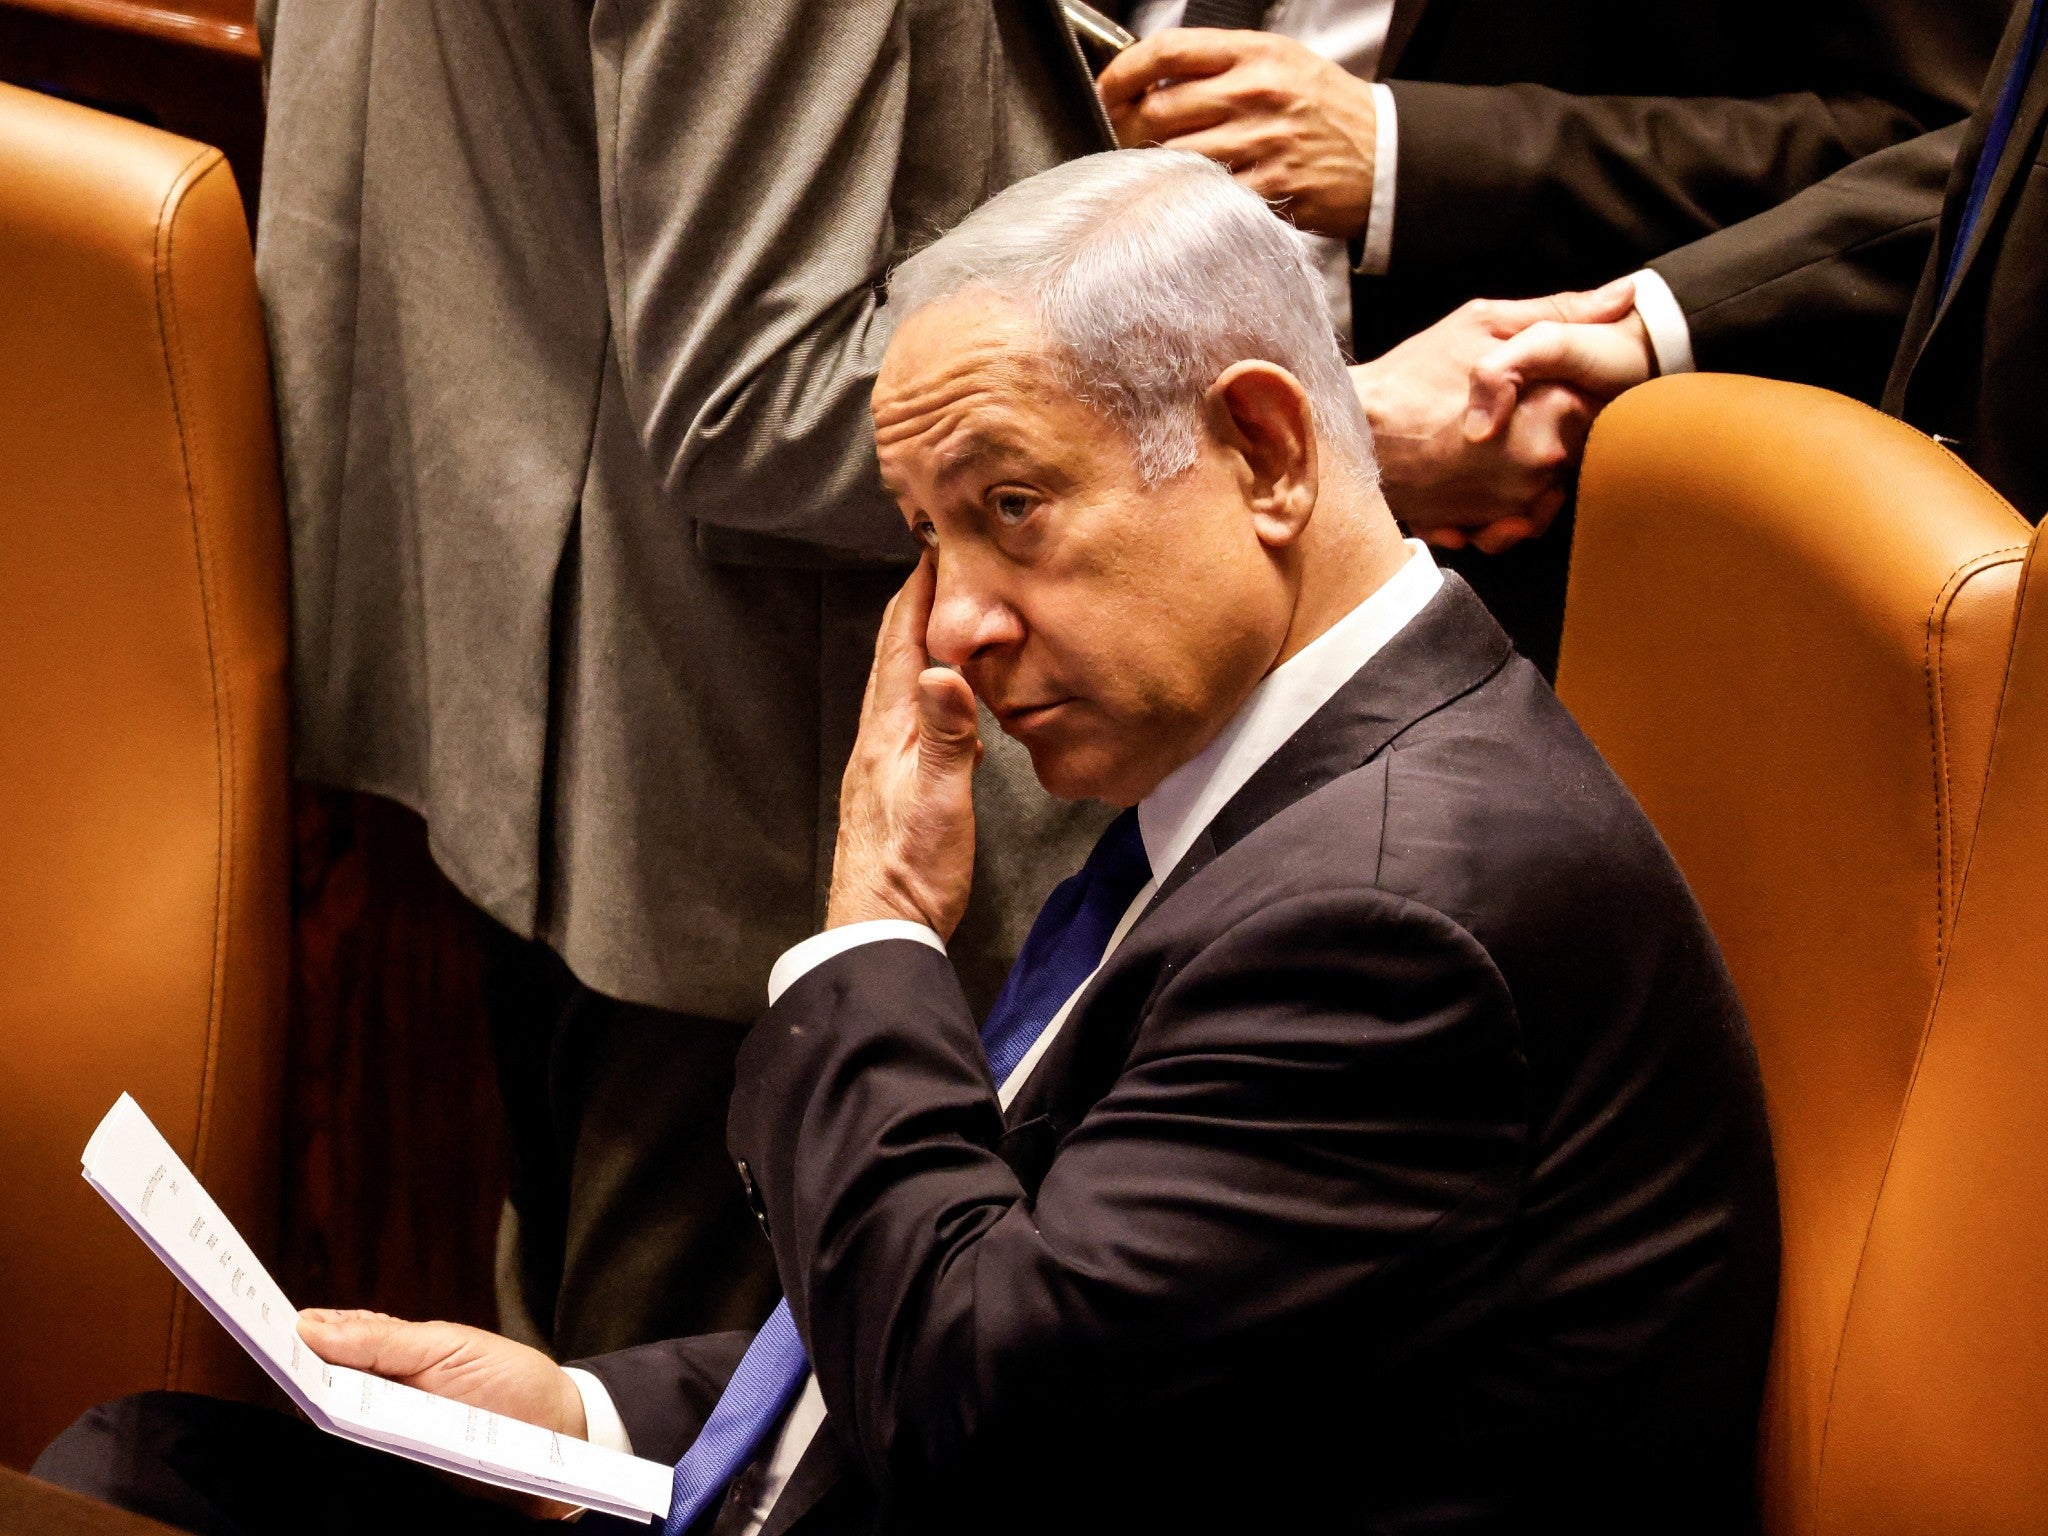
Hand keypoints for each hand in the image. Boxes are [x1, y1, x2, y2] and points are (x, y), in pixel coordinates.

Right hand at [297, 1308, 585, 1519]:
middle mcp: (374, 1412)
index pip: (320, 1359)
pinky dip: (362, 1464)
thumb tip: (308, 1324)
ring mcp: (388, 1451)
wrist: (563, 1431)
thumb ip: (382, 1340)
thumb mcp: (449, 1346)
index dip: (291, 1348)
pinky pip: (367, 1484)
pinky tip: (359, 1448)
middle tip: (293, 1376)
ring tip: (321, 1406)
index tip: (269, 1330)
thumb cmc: (507, 1380)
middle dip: (304, 1392)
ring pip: (338, 1445)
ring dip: (332, 1428)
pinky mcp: (405, 1487)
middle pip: (319, 1408)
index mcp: (380, 1367)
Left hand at [826, 555, 981, 937]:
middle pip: (894, 658)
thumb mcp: (939, 803)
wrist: (880, 932)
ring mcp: (881, 765)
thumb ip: (947, 738)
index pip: (901, 647)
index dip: (917, 596)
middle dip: (915, 607)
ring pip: (900, 687)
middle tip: (938, 566)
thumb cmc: (911, 874)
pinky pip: (910, 719)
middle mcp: (878, 741)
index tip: (933, 550)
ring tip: (944, 618)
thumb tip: (943, 670)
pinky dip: (926, 689)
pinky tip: (943, 700)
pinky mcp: (892, 788)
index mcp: (887, 735)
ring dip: (919, 645)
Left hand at [1098, 29, 1376, 239]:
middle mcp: (1254, 92)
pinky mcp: (1269, 186)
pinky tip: (1187, 197)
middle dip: (1127, 130)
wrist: (1384, 155)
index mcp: (1253, 54)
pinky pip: (1206, 193)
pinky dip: (1187, 196)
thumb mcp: (1281, 63)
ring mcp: (1261, 141)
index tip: (1107, 90)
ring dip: (1153, 169)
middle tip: (1124, 142)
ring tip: (1155, 172)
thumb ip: (1221, 65)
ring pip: (1174, 156)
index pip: (1168, 51)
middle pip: (1158, 110)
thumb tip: (1154, 80)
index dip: (1123, 72)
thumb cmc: (1325, 110)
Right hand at [1349, 279, 1645, 552]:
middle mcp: (1541, 469)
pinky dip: (1502, 513)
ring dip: (1529, 474)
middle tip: (1512, 413)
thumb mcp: (1484, 324)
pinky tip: (1478, 484)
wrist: (1349, 435)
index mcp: (1554, 414)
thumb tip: (1627, 294)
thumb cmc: (1412, 375)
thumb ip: (1561, 312)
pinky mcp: (1482, 531)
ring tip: (1488, 445)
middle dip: (1552, 434)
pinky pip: (1513, 528)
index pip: (1601, 406)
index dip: (1576, 392)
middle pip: (1574, 452)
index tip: (1548, 385)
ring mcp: (1512, 507)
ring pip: (1546, 493)